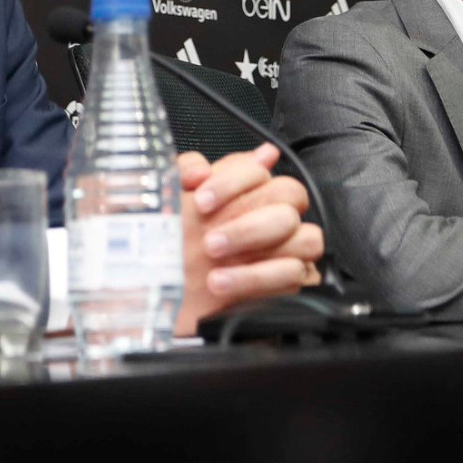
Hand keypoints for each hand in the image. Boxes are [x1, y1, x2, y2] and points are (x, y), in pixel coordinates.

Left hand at [173, 144, 324, 335]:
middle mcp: (270, 215)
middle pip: (291, 198)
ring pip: (305, 237)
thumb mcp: (167, 202)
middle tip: (209, 242)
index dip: (233, 182)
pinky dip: (259, 277)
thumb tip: (202, 169)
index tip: (201, 202)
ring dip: (258, 249)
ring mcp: (286, 250)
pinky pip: (295, 275)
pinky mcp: (287, 285)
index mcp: (246, 190)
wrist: (157, 293)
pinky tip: (224, 283)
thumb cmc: (166, 244)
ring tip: (214, 265)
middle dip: (246, 222)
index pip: (262, 170)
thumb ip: (182, 174)